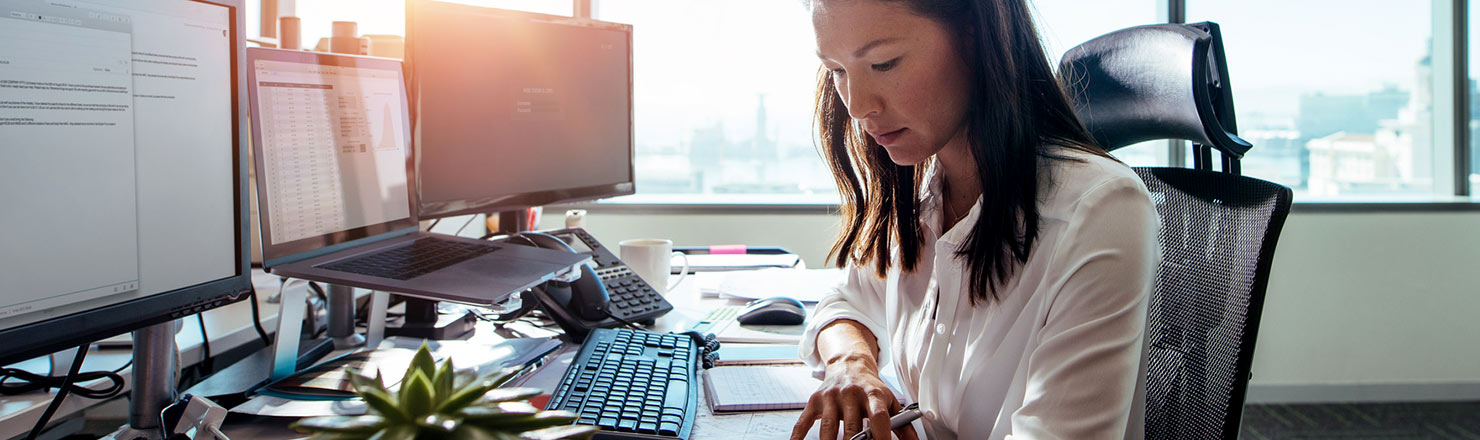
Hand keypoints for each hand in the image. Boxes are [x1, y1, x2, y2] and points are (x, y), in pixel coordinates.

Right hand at [790, 356, 918, 439]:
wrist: (848, 364)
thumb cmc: (870, 387)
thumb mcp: (889, 400)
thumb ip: (903, 424)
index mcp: (872, 394)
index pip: (878, 416)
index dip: (881, 435)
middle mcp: (850, 394)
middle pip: (852, 425)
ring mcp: (831, 397)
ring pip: (828, 427)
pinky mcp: (815, 401)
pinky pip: (804, 421)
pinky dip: (798, 435)